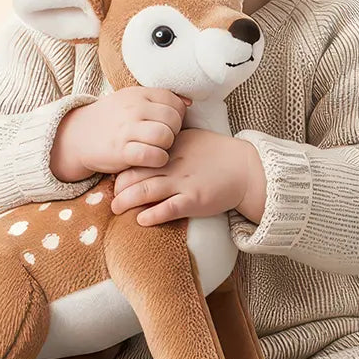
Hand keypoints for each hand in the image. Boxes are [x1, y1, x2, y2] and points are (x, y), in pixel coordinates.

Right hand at [51, 87, 191, 181]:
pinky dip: (158, 159)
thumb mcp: (132, 100)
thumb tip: (189, 103)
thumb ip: (159, 100)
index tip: (168, 125)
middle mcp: (134, 109)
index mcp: (139, 94)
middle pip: (173, 119)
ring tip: (158, 148)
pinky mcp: (121, 151)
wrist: (78, 135)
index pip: (174, 102)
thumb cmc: (112, 119)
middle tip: (164, 139)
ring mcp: (126, 129)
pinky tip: (151, 159)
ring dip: (167, 146)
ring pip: (165, 136)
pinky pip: (152, 155)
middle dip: (174, 132)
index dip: (178, 116)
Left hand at [109, 127, 259, 225]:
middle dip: (118, 187)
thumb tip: (150, 144)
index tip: (116, 178)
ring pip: (145, 191)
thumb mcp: (191, 138)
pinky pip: (167, 208)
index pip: (138, 156)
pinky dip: (152, 215)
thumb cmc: (219, 154)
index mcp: (171, 148)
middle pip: (135, 174)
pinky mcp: (194, 200)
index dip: (122, 168)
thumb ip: (170, 142)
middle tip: (110, 197)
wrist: (247, 169)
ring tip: (116, 209)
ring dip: (126, 202)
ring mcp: (183, 182)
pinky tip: (141, 220)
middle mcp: (173, 164)